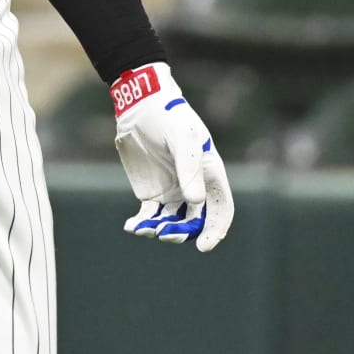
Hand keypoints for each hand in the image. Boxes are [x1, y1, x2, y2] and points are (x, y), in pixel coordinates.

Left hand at [111, 63, 233, 251]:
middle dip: (183, 232)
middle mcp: (194, 187)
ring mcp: (173, 192)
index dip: (216, 229)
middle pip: (196, 220)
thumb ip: (189, 169)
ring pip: (172, 223)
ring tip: (143, 227)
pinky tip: (131, 226)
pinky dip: (142, 224)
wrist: (140, 107)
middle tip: (164, 233)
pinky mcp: (152, 193)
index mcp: (210, 174)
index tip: (203, 246)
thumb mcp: (182, 138)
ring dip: (160, 230)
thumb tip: (195, 202)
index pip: (221, 208)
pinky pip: (150, 217)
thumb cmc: (168, 117)